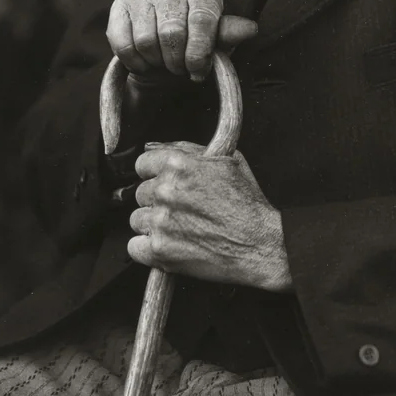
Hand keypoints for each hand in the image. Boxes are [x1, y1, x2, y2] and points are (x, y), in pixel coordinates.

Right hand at [107, 0, 256, 83]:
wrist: (161, 47)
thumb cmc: (195, 42)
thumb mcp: (216, 41)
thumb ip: (228, 35)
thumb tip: (249, 29)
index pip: (202, 21)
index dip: (199, 53)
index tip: (198, 72)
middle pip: (172, 34)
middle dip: (177, 62)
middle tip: (179, 69)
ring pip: (146, 41)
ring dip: (156, 62)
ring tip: (163, 62)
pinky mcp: (120, 5)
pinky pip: (124, 44)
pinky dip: (135, 62)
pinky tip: (145, 61)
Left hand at [128, 142, 291, 292]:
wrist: (260, 243)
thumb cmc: (247, 203)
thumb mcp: (227, 161)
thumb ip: (187, 149)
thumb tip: (154, 147)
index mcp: (179, 165)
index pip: (142, 164)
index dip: (155, 175)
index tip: (164, 185)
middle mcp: (166, 190)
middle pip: (140, 194)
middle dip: (157, 202)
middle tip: (182, 211)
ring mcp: (161, 221)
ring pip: (137, 220)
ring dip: (153, 226)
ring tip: (180, 229)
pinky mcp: (159, 249)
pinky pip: (134, 247)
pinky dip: (148, 249)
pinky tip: (170, 245)